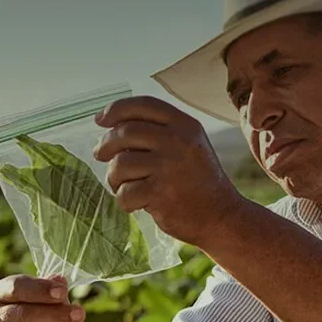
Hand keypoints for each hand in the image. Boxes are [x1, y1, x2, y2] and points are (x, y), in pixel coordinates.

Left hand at [93, 96, 248, 247]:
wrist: (221, 216)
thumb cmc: (196, 180)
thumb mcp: (188, 145)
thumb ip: (158, 131)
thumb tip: (107, 124)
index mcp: (185, 125)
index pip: (143, 105)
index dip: (116, 109)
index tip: (100, 120)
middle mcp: (178, 141)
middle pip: (124, 132)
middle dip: (106, 145)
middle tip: (100, 155)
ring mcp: (169, 167)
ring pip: (120, 164)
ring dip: (113, 177)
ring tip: (124, 185)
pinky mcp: (160, 194)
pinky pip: (124, 193)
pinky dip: (124, 200)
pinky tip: (136, 204)